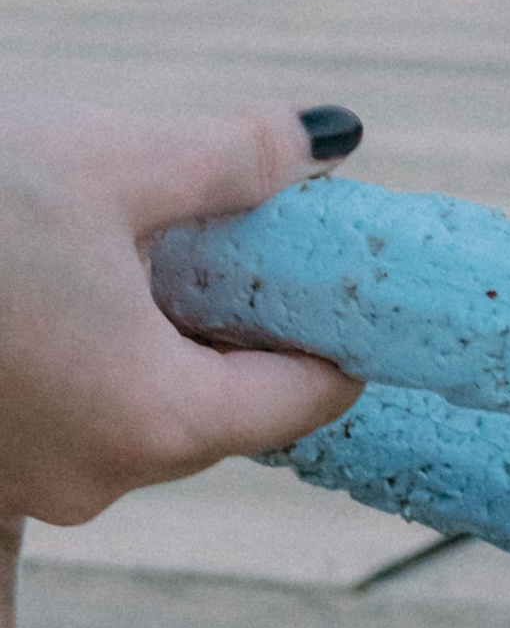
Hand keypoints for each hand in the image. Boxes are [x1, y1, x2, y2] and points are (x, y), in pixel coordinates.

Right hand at [0, 109, 359, 525]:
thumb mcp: (116, 160)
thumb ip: (237, 158)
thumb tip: (326, 140)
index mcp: (156, 418)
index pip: (303, 400)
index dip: (342, 335)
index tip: (357, 282)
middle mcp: (93, 478)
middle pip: (217, 410)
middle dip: (239, 328)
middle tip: (249, 240)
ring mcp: (21, 486)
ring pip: (131, 414)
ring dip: (153, 343)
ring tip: (136, 249)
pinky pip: (54, 442)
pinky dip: (83, 392)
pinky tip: (63, 389)